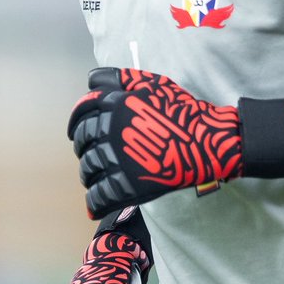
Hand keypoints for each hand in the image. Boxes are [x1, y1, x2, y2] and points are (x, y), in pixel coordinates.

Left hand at [68, 68, 242, 217]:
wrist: (206, 141)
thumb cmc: (182, 110)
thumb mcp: (151, 82)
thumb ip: (118, 78)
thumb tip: (92, 81)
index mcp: (113, 105)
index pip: (81, 112)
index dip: (77, 123)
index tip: (78, 132)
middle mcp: (110, 130)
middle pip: (82, 142)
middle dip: (84, 149)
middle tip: (92, 154)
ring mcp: (118, 158)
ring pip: (88, 169)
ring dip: (89, 175)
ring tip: (96, 178)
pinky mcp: (127, 185)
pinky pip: (100, 196)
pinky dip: (94, 203)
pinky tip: (95, 205)